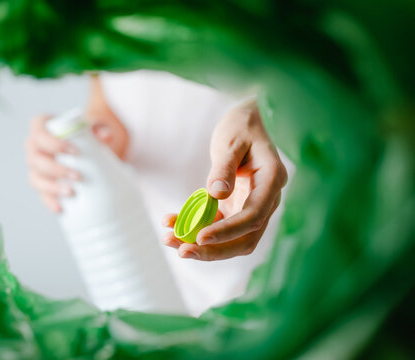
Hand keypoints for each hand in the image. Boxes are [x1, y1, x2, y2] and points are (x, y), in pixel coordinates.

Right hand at [26, 77, 127, 211]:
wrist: (79, 148)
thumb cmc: (80, 133)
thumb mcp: (89, 127)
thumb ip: (98, 128)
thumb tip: (106, 136)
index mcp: (40, 128)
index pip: (39, 133)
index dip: (52, 143)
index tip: (74, 151)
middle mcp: (33, 147)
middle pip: (35, 159)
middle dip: (56, 169)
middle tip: (77, 176)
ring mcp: (35, 167)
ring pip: (36, 178)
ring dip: (52, 187)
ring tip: (71, 192)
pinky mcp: (40, 183)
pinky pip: (41, 194)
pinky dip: (50, 201)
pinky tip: (60, 208)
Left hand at [162, 98, 286, 260]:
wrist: (246, 122)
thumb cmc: (240, 127)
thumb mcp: (230, 141)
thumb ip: (224, 167)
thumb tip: (216, 194)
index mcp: (271, 181)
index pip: (253, 217)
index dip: (227, 231)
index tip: (200, 237)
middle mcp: (265, 200)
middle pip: (245, 238)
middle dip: (214, 250)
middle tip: (182, 251)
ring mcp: (250, 206)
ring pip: (230, 238)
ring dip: (201, 245)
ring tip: (168, 239)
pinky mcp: (234, 207)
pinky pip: (215, 224)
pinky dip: (194, 227)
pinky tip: (170, 222)